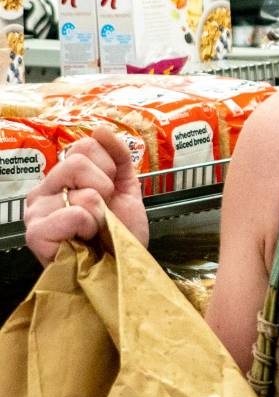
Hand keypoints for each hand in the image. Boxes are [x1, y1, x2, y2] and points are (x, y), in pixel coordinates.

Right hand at [22, 127, 147, 265]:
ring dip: (100, 213)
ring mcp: (35, 212)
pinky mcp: (36, 234)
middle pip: (77, 162)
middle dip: (104, 187)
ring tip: (94, 229)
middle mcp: (42, 191)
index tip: (110, 191)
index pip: (84, 146)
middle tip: (103, 211)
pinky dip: (88, 227)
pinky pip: (73, 214)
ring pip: (81, 192)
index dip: (109, 167)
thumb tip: (101, 129)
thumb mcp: (126, 188)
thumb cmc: (119, 233)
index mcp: (60, 178)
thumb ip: (119, 157)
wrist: (122, 267)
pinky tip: (84, 239)